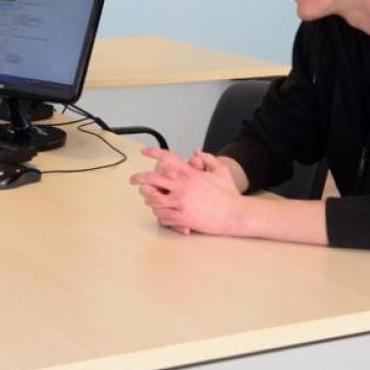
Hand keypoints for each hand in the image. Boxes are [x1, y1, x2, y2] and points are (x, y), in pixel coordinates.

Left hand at [129, 147, 243, 235]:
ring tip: (147, 198)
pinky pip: (162, 216)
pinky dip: (159, 214)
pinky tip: (160, 213)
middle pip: (152, 179)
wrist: (236, 214)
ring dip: (148, 198)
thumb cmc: (229, 194)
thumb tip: (195, 151)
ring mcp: (181, 203)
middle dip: (138, 178)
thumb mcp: (221, 171)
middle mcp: (183, 186)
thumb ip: (207, 158)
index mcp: (190, 173)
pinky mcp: (183, 218)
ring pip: (153, 199)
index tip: (143, 152)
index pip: (167, 158)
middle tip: (133, 180)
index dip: (152, 153)